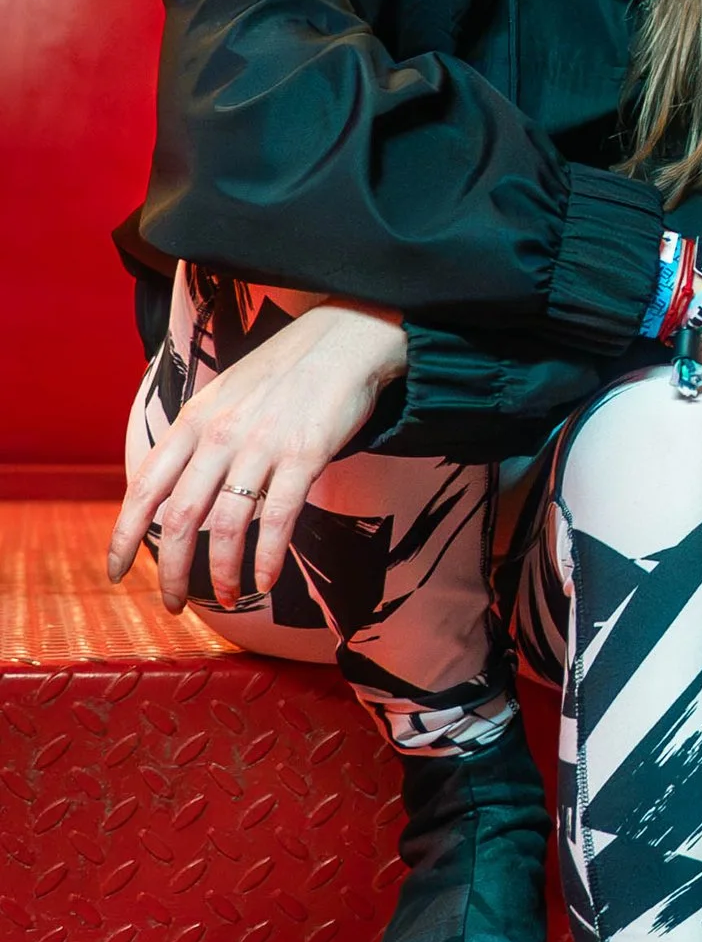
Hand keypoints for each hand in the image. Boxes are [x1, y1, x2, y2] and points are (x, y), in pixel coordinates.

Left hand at [108, 302, 408, 611]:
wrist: (344, 338)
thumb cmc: (284, 372)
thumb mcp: (224, 397)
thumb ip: (196, 441)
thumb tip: (176, 494)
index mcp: (193, 421)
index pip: (145, 487)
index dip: (125, 535)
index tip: (117, 572)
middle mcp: (219, 435)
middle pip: (181, 517)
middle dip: (172, 570)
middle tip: (172, 603)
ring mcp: (261, 445)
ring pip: (226, 525)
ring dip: (222, 572)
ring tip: (228, 599)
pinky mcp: (304, 454)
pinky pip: (279, 518)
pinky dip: (269, 556)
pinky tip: (267, 580)